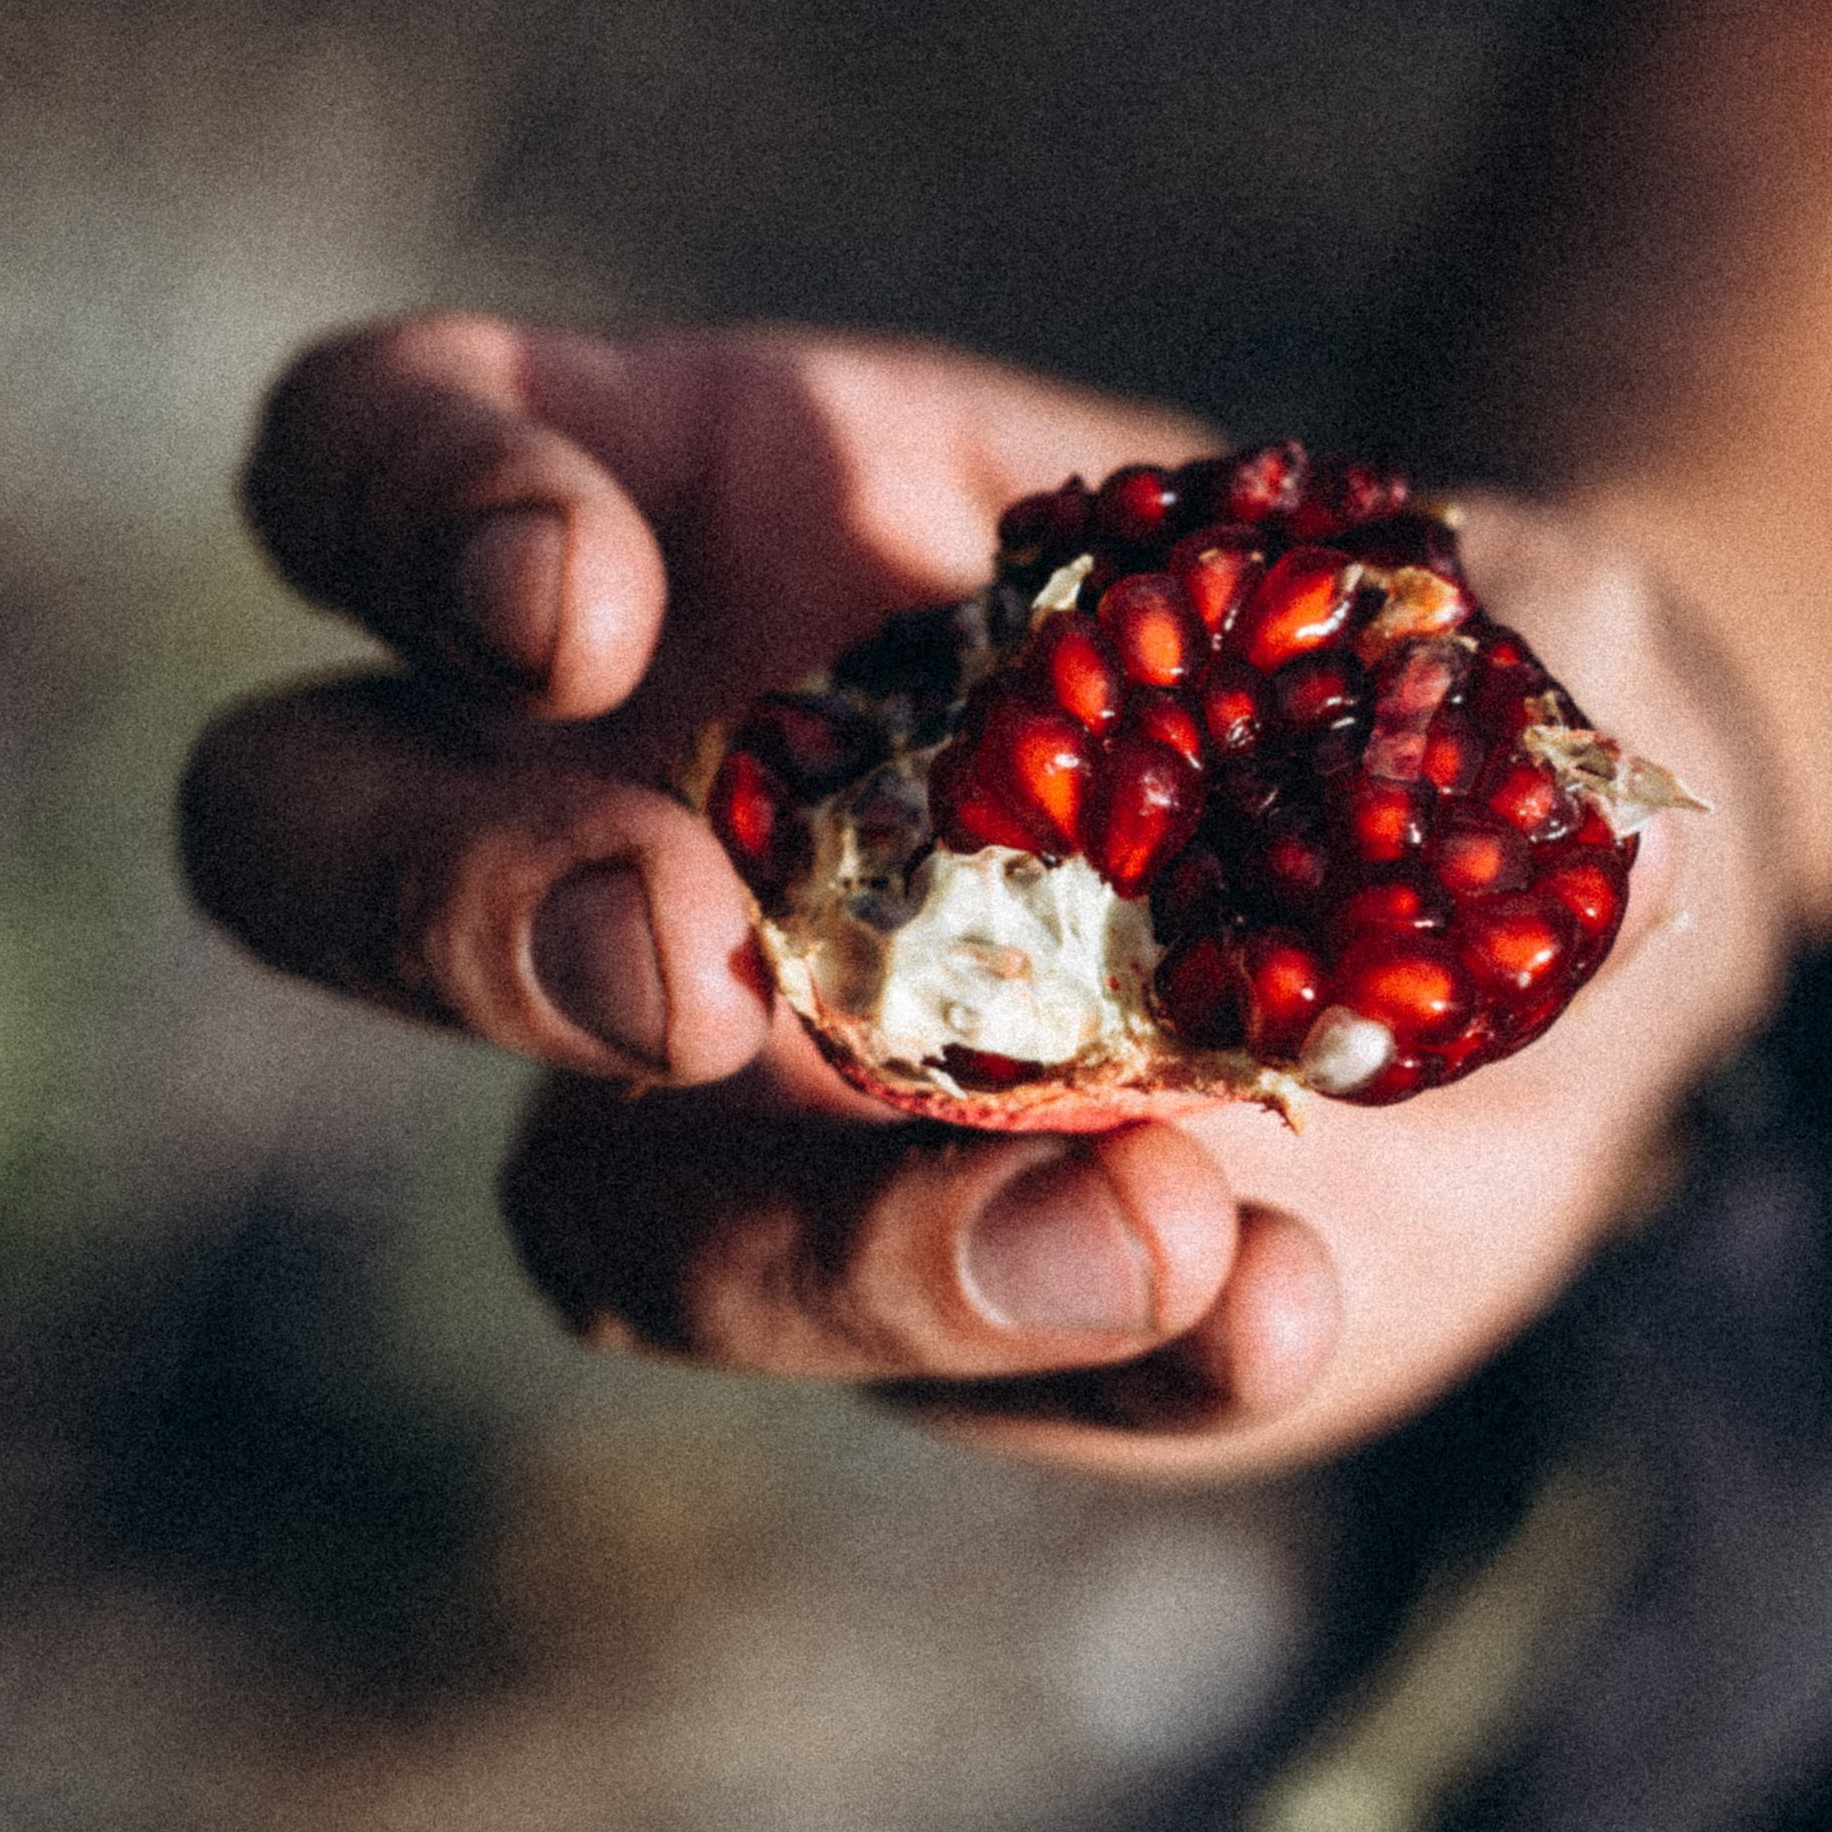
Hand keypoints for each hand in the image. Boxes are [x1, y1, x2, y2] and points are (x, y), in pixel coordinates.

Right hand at [184, 320, 1779, 1475]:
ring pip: (599, 1212)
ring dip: (841, 1244)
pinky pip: (918, 1370)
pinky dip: (1100, 1357)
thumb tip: (1392, 721)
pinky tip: (1277, 1300)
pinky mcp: (897, 1299)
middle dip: (457, 909)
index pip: (374, 462)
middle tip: (687, 979)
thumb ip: (1367, 617)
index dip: (407, 512)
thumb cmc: (1395, 681)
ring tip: (1156, 1218)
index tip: (582, 604)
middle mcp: (645, 811)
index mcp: (696, 525)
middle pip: (313, 846)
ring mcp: (747, 1094)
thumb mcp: (1391, 576)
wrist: (1517, 954)